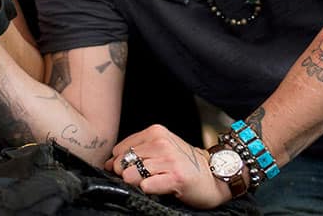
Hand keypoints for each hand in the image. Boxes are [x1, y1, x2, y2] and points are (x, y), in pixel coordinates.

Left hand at [106, 125, 229, 208]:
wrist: (215, 176)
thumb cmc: (186, 165)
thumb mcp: (161, 149)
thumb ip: (136, 152)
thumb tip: (108, 163)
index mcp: (156, 132)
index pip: (119, 149)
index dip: (120, 164)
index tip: (132, 170)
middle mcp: (161, 142)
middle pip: (122, 164)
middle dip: (127, 175)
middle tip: (145, 179)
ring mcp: (168, 159)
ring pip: (131, 175)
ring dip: (139, 184)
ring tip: (155, 182)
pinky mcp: (175, 177)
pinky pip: (145, 186)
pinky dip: (148, 190)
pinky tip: (160, 188)